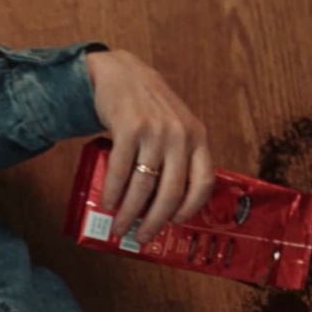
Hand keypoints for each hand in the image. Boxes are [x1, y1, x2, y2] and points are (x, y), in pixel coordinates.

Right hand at [85, 49, 214, 242]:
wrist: (121, 74)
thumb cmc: (149, 108)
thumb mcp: (177, 126)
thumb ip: (180, 156)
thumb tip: (170, 204)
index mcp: (197, 137)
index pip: (203, 181)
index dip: (191, 208)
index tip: (176, 223)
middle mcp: (180, 134)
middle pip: (171, 191)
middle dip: (155, 221)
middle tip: (142, 237)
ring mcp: (155, 131)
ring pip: (144, 185)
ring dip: (130, 213)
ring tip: (120, 227)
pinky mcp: (129, 128)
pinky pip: (121, 171)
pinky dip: (114, 192)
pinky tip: (109, 204)